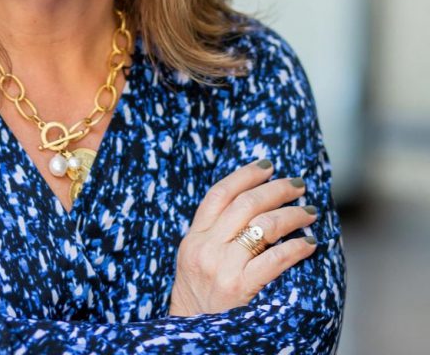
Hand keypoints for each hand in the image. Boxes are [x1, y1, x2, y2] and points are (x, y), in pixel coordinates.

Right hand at [168, 159, 317, 315]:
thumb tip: (252, 206)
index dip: (245, 174)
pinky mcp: (241, 289)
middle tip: (298, 185)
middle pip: (245, 204)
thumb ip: (214, 234)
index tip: (267, 165)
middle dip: (276, 189)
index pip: (219, 193)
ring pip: (263, 226)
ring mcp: (222, 268)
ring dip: (292, 214)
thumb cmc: (200, 301)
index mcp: (193, 238)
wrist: (192, 342)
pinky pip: (275, 259)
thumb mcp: (195, 261)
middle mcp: (206, 248)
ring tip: (309, 212)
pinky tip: (310, 243)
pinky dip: (297, 247)